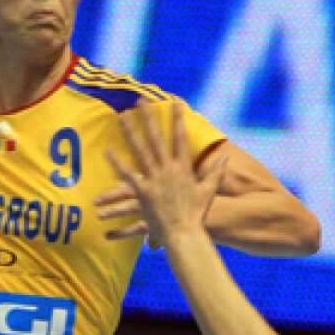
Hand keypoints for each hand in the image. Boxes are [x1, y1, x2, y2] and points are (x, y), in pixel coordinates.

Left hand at [96, 100, 226, 246]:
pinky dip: (117, 163)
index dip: (178, 119)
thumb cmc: (196, 214)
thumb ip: (215, 171)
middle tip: (140, 101)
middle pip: (157, 139)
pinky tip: (107, 151)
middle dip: (148, 118)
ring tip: (121, 117)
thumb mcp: (208, 190)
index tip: (174, 103)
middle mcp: (169, 170)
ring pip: (140, 152)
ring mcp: (155, 180)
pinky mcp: (143, 193)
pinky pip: (127, 175)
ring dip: (130, 133)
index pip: (181, 138)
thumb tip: (227, 157)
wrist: (185, 234)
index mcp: (184, 168)